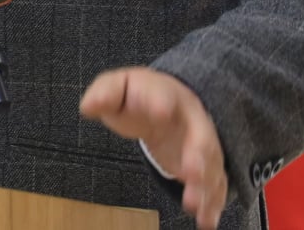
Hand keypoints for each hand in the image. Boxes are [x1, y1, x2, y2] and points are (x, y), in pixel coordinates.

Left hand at [80, 67, 226, 229]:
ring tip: (193, 207)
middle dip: (197, 155)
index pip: (163, 95)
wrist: (164, 99)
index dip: (161, 103)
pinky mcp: (206, 165)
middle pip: (199, 136)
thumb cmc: (136, 96)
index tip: (160, 112)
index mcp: (164, 93)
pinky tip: (206, 221)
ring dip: (205, 186)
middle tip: (191, 174)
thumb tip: (88, 106)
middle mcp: (191, 118)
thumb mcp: (116, 88)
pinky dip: (212, 204)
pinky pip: (215, 185)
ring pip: (210, 165)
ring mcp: (202, 143)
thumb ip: (105, 95)